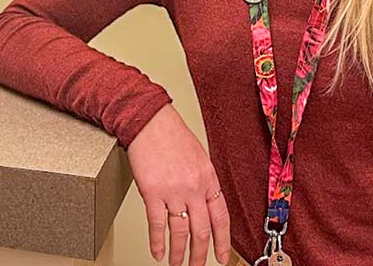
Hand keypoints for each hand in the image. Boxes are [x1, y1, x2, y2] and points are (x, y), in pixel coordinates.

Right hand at [127, 104, 230, 265]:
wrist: (149, 121)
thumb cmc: (171, 135)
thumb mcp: (199, 158)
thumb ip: (202, 182)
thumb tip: (204, 204)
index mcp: (209, 179)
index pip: (221, 218)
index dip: (223, 242)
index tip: (222, 257)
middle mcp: (194, 187)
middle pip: (202, 230)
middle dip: (200, 255)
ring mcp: (173, 191)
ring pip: (180, 232)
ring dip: (179, 253)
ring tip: (176, 264)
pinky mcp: (152, 192)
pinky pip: (157, 224)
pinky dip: (158, 241)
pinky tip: (157, 251)